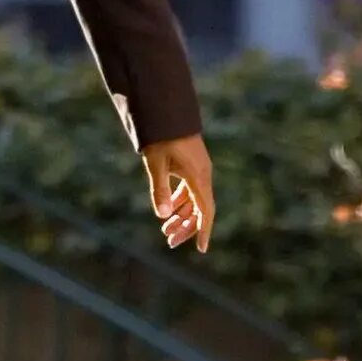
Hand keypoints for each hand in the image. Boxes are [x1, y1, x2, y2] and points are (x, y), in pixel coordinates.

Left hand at [144, 134, 214, 252]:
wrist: (167, 111)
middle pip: (199, 209)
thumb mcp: (156, 163)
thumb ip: (159, 189)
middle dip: (186, 227)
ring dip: (181, 215)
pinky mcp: (191, 165)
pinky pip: (189, 190)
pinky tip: (168, 210)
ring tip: (165, 230)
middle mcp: (202, 175)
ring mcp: (198, 170)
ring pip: (193, 200)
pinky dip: (179, 201)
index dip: (203, 230)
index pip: (206, 210)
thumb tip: (162, 215)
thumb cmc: (161, 136)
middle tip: (170, 242)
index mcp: (199, 176)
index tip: (201, 249)